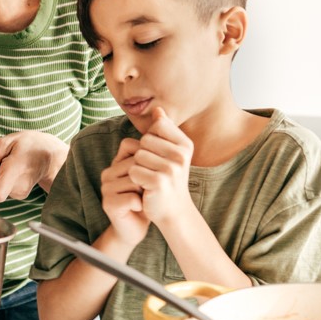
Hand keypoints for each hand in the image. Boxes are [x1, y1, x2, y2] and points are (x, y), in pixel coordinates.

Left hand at [0, 130, 68, 204]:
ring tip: (6, 164)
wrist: (51, 154)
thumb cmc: (30, 145)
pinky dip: (1, 181)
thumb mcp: (7, 143)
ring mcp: (21, 193)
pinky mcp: (20, 195)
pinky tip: (10, 171)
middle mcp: (19, 186)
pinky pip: (3, 190)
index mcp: (15, 170)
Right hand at [100, 138, 149, 245]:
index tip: (151, 174)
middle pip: (135, 163)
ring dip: (145, 191)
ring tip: (143, 199)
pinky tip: (139, 208)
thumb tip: (161, 114)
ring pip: (134, 180)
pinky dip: (141, 204)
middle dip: (148, 177)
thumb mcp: (150, 172)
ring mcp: (106, 188)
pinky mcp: (108, 203)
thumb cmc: (146, 198)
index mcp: (116, 163)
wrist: (136, 227)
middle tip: (147, 190)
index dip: (147, 160)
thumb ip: (153, 149)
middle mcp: (108, 173)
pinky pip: (131, 198)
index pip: (131, 145)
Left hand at [128, 108, 194, 226]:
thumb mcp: (170, 152)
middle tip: (153, 170)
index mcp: (186, 144)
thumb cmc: (168, 178)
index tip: (158, 154)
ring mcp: (172, 169)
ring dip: (138, 167)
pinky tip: (146, 187)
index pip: (158, 125)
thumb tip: (157, 109)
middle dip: (143, 154)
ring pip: (138, 155)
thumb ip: (164, 130)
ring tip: (150, 178)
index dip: (151, 138)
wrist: (173, 211)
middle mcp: (182, 155)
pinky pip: (134, 170)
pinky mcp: (159, 182)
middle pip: (145, 140)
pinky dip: (135, 179)